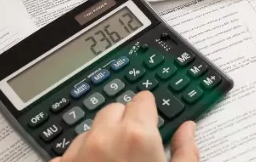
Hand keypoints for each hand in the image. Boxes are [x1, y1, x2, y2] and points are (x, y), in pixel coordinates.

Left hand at [51, 91, 198, 161]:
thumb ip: (186, 150)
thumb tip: (188, 130)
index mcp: (136, 136)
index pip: (143, 99)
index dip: (150, 112)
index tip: (153, 124)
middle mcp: (102, 139)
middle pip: (114, 109)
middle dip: (125, 122)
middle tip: (135, 147)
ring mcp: (76, 154)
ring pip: (90, 130)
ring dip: (101, 140)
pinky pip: (67, 153)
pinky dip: (78, 159)